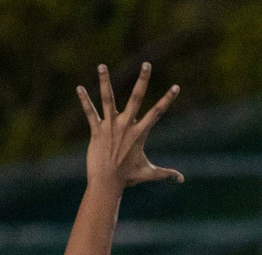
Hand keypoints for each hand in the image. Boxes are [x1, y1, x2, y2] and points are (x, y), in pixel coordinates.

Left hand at [77, 62, 182, 193]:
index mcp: (140, 133)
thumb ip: (166, 174)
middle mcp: (126, 126)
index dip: (168, 99)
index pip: (158, 112)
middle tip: (147, 64)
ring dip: (105, 81)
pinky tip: (79, 88)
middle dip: (143, 80)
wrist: (107, 182)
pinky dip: (84, 100)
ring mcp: (110, 126)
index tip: (176, 86)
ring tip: (102, 65)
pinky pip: (90, 112)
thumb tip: (182, 179)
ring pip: (108, 99)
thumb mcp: (149, 173)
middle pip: (136, 98)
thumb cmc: (128, 178)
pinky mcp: (96, 130)